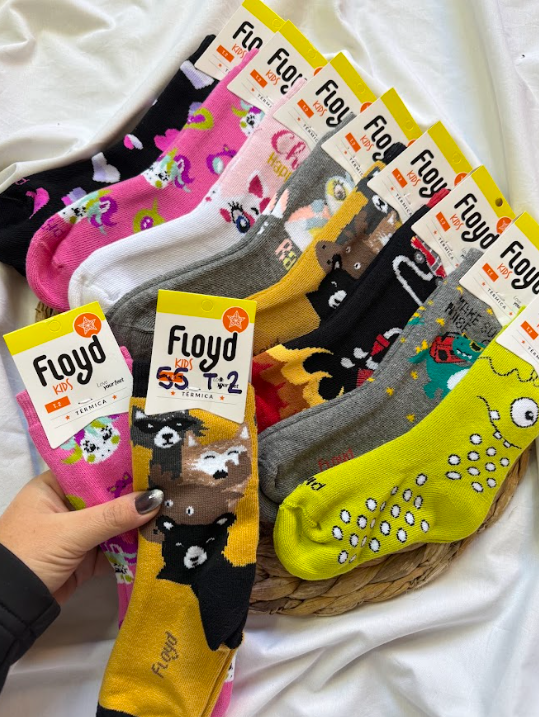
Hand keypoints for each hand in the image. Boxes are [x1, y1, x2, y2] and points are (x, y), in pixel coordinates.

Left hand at [0, 470, 162, 603]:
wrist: (9, 611)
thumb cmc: (29, 556)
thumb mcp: (71, 532)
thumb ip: (112, 516)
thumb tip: (155, 498)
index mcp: (53, 487)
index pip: (93, 470)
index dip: (122, 467)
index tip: (154, 463)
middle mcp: (65, 506)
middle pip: (108, 496)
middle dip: (136, 497)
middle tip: (170, 488)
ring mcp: (76, 532)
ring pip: (114, 522)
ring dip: (137, 522)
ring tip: (171, 511)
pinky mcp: (86, 558)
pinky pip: (115, 546)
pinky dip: (133, 546)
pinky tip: (158, 538)